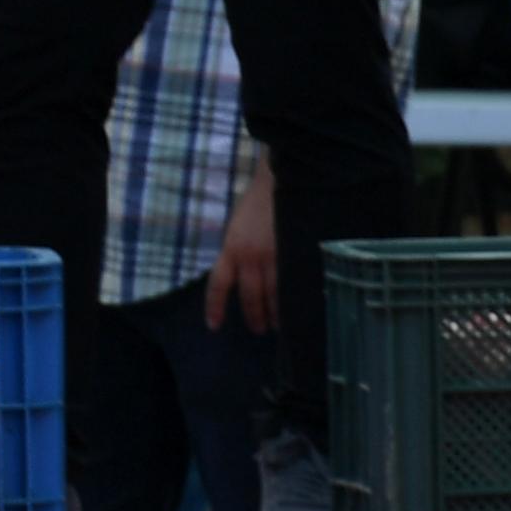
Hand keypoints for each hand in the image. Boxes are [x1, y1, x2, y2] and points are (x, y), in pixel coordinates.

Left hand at [205, 160, 277, 334]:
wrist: (278, 181)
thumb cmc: (256, 203)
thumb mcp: (237, 229)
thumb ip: (237, 253)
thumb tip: (241, 279)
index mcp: (231, 248)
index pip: (218, 284)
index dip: (214, 307)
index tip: (214, 326)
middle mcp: (250, 256)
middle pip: (249, 297)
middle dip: (254, 316)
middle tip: (259, 330)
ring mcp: (273, 257)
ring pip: (273, 296)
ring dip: (275, 314)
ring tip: (278, 325)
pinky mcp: (293, 254)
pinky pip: (292, 284)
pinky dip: (293, 299)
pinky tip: (297, 308)